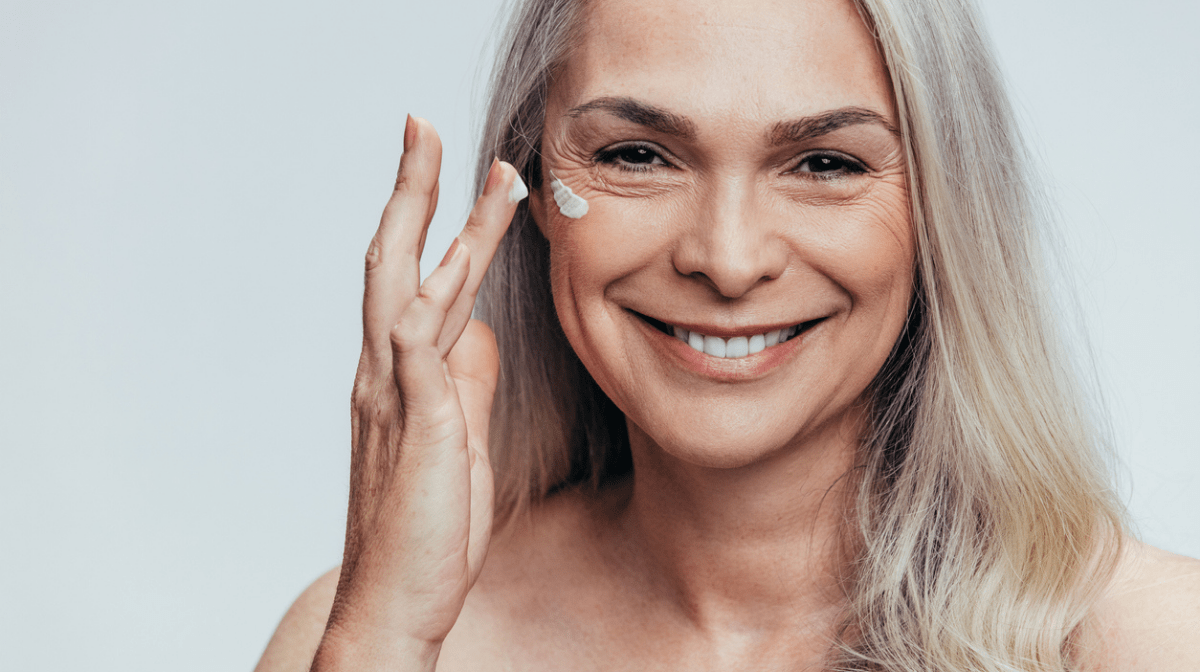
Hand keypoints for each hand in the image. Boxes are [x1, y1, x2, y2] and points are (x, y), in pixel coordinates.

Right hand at [313, 116, 524, 669]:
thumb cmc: (426, 528)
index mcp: (399, 377)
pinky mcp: (412, 428)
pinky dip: (434, 306)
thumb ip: (465, 385)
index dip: (435, 221)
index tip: (464, 172)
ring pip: (413, 290)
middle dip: (414, 190)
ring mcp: (392, 398)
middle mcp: (385, 375)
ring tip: (485, 174)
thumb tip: (479, 335)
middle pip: (395, 262)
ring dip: (449, 228)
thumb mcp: (459, 441)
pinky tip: (459, 265)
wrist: (394, 602)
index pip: (414, 280)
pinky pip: (418, 354)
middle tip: (426, 126)